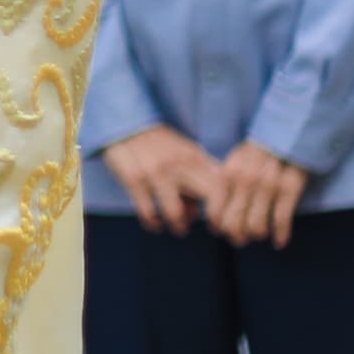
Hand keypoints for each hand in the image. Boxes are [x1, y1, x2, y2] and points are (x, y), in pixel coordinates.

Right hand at [101, 122, 223, 235]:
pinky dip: (153, 222)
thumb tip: (197, 213)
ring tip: (178, 229)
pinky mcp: (133, 179)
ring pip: (175, 211)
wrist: (125, 124)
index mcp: (195, 156)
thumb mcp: (184, 153)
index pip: (223, 183)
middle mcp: (179, 164)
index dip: (228, 206)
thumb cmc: (160, 144)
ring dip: (179, 225)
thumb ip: (197, 178)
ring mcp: (155, 173)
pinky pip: (147, 211)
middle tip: (210, 229)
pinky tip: (154, 224)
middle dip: (215, 219)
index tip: (222, 218)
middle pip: (211, 196)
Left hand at [206, 142, 311, 249]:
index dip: (218, 226)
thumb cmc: (259, 151)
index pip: (216, 212)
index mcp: (228, 174)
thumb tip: (213, 210)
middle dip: (236, 236)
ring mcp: (268, 185)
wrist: (288, 133)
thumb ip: (224, 182)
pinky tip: (279, 242)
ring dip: (257, 235)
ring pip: (257, 226)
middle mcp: (245, 181)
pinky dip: (280, 236)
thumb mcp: (235, 161)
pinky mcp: (290, 188)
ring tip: (258, 234)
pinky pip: (281, 220)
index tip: (222, 230)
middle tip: (240, 238)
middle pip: (234, 224)